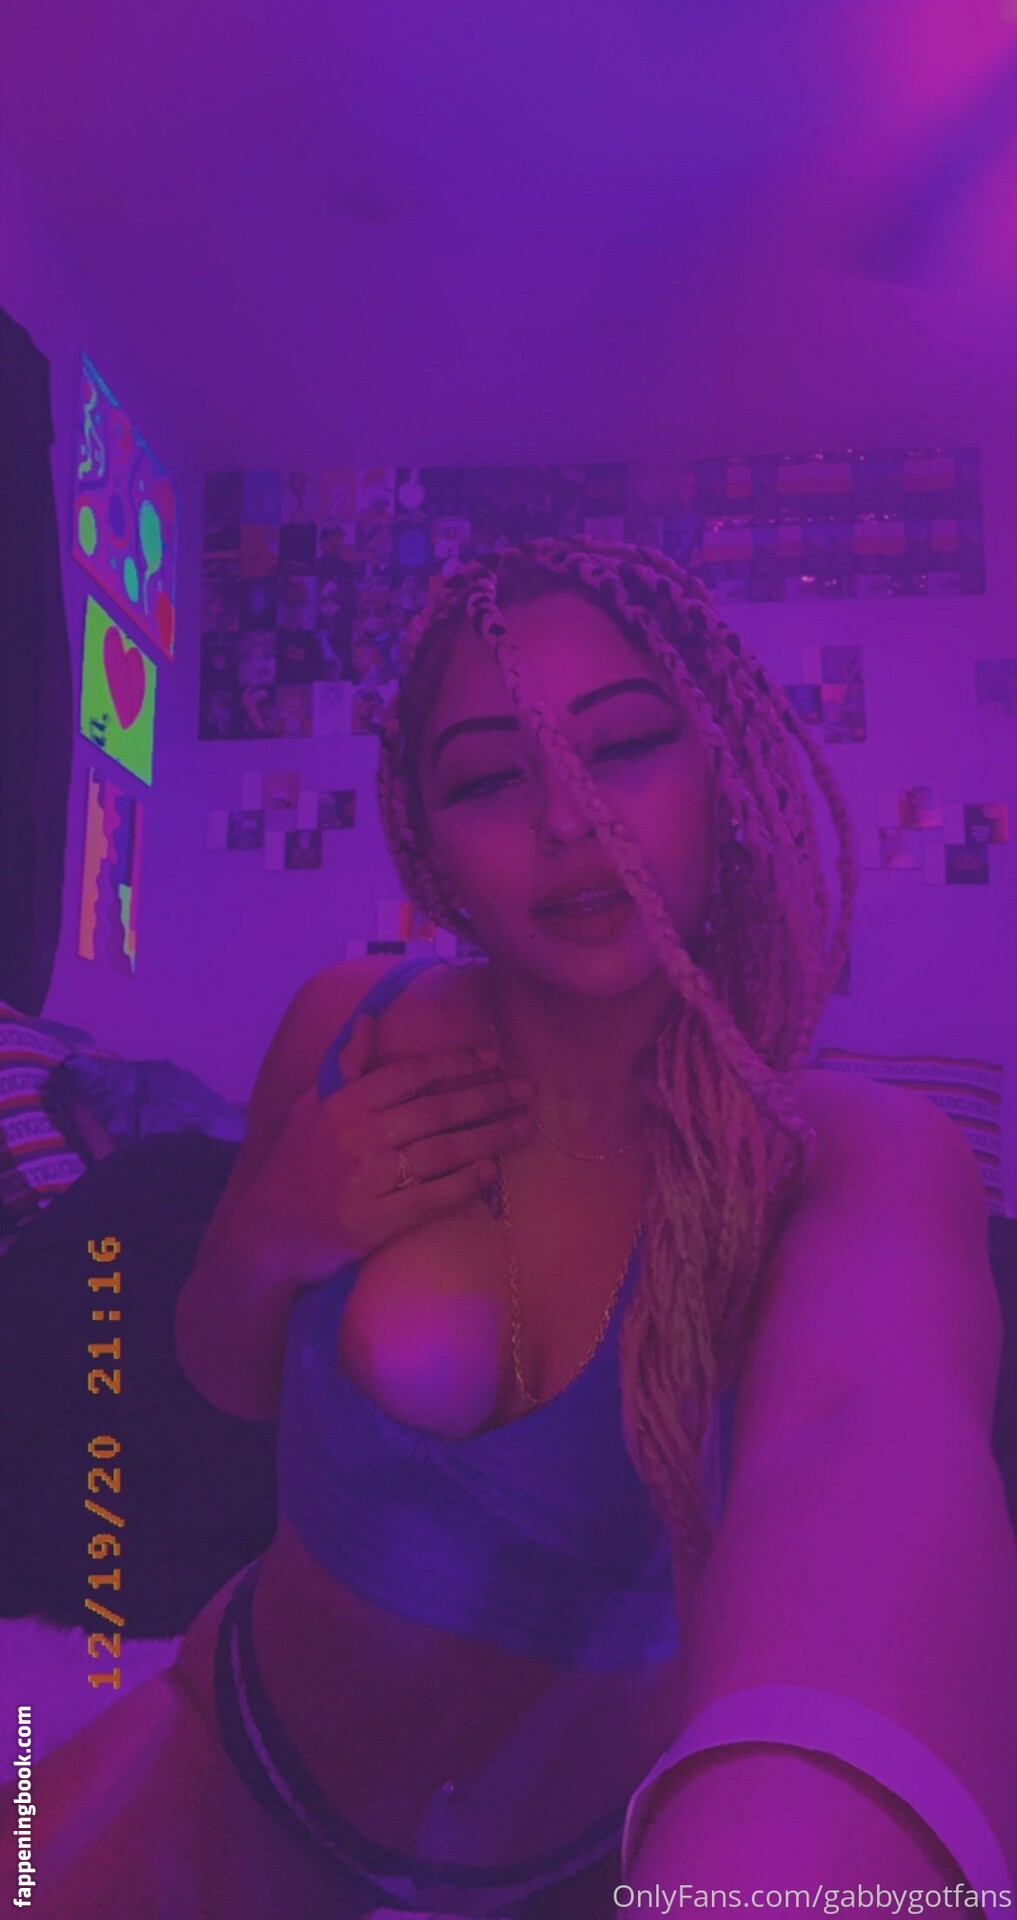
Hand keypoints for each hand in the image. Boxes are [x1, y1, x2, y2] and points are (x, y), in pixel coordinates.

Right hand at [238, 1013, 534, 1286]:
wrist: (268, 1229)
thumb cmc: (294, 1163)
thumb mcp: (311, 1105)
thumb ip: (346, 1067)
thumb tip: (368, 1022)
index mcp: (344, 1104)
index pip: (411, 1074)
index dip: (456, 1063)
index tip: (494, 1057)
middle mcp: (356, 1137)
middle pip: (436, 1110)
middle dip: (488, 1097)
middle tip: (526, 1091)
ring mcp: (365, 1181)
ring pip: (442, 1151)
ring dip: (490, 1137)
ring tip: (524, 1127)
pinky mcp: (372, 1223)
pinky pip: (429, 1199)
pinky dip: (462, 1183)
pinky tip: (489, 1171)